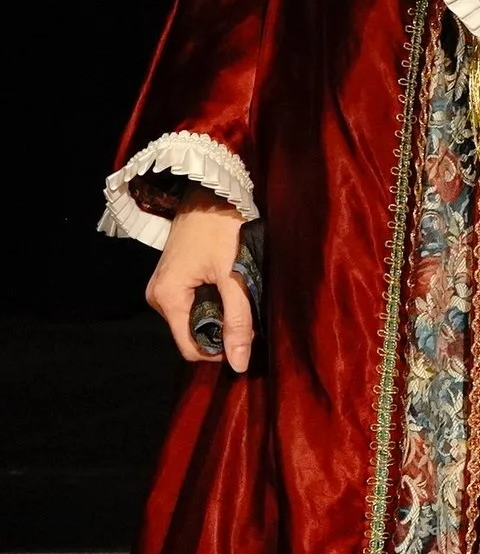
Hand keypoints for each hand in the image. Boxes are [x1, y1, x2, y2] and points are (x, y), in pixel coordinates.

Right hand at [146, 190, 251, 371]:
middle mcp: (157, 297)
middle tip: (248, 312)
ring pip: (194, 317)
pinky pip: (192, 302)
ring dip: (218, 313)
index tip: (247, 338)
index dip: (220, 350)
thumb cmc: (221, 227)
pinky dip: (213, 300)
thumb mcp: (234, 275)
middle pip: (192, 333)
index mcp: (167, 299)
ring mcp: (164, 286)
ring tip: (240, 294)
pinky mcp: (173, 277)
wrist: (209, 191)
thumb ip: (238, 319)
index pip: (190, 348)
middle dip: (221, 329)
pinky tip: (229, 285)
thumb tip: (240, 362)